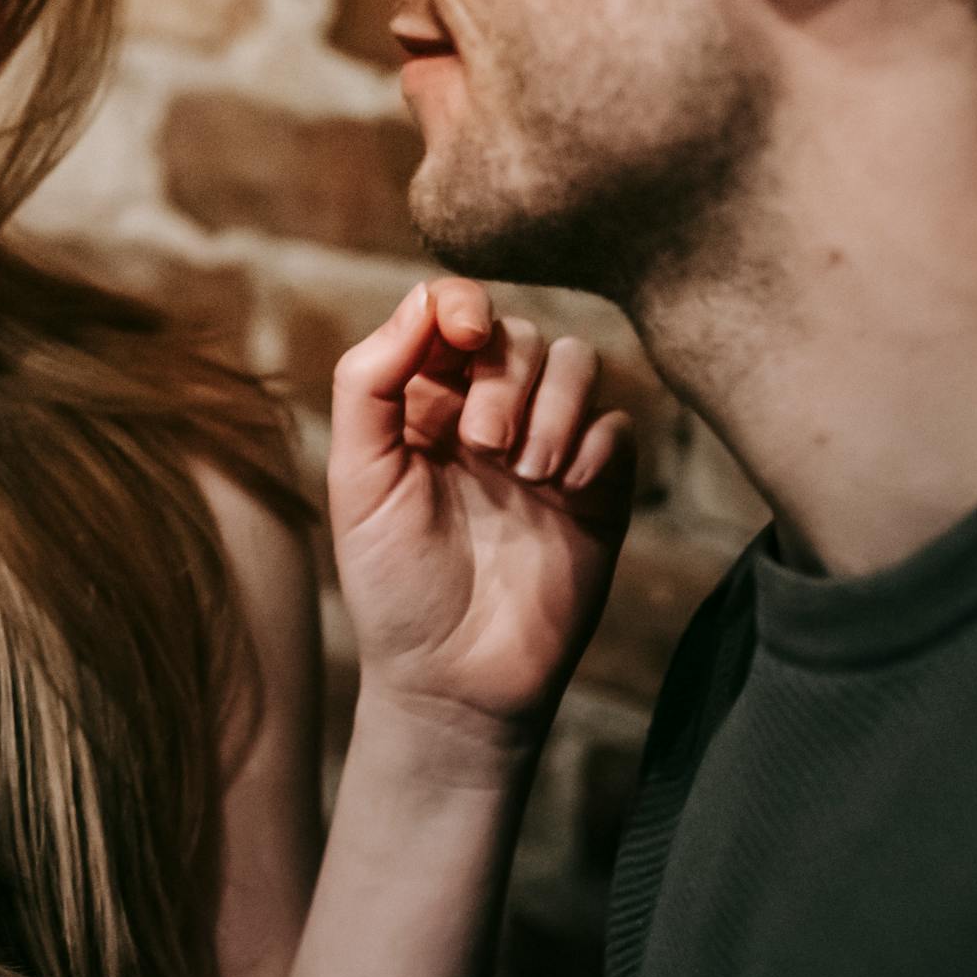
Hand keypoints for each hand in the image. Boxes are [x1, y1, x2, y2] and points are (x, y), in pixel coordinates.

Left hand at [328, 278, 633, 760]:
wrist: (453, 678)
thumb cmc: (393, 580)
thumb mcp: (358, 476)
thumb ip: (370, 381)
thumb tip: (421, 299)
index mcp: (424, 401)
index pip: (453, 313)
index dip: (463, 304)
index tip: (462, 333)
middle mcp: (488, 412)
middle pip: (520, 334)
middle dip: (505, 377)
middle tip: (484, 446)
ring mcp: (547, 448)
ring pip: (578, 363)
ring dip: (554, 405)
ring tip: (525, 472)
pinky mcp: (600, 489)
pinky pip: (619, 427)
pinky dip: (595, 445)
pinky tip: (565, 492)